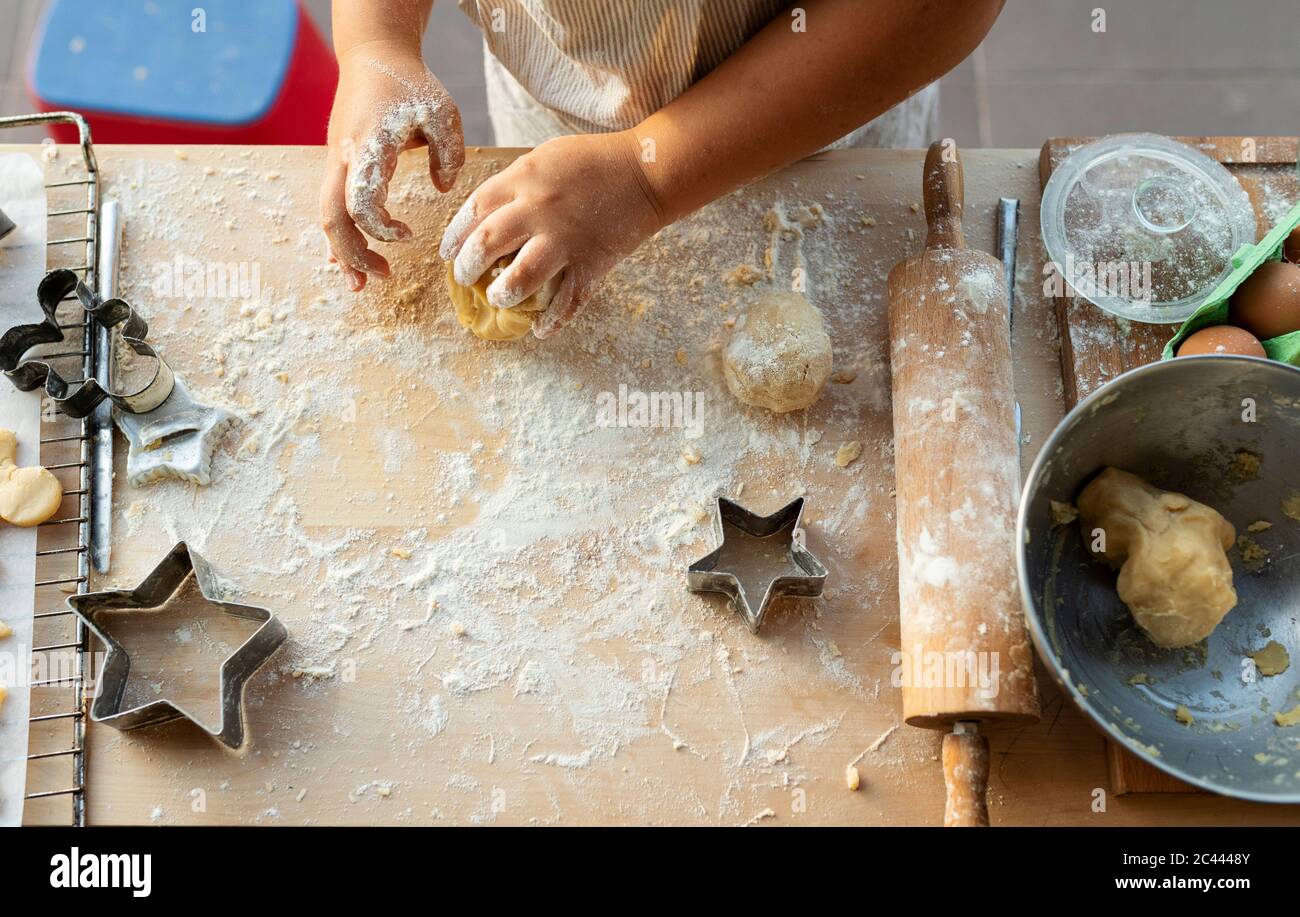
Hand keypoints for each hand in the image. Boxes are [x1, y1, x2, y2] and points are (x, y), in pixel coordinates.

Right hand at [320, 41, 464, 290]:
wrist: (373, 55)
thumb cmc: (410, 83)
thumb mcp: (442, 111)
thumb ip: (449, 153)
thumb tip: (442, 189)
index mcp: (368, 147)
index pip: (361, 201)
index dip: (381, 228)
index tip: (409, 236)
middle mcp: (343, 157)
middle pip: (332, 217)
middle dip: (353, 254)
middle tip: (381, 277)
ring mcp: (336, 161)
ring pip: (326, 215)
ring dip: (342, 252)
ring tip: (360, 284)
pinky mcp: (338, 164)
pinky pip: (332, 206)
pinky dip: (340, 235)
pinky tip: (348, 261)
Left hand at [438, 131, 663, 337]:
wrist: (647, 173)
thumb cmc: (593, 161)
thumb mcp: (544, 157)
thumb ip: (514, 184)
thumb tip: (485, 215)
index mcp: (524, 178)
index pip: (473, 209)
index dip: (453, 235)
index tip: (446, 252)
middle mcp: (539, 209)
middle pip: (486, 244)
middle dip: (467, 267)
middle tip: (465, 278)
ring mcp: (566, 240)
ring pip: (521, 278)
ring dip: (503, 294)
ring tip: (498, 298)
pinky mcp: (592, 263)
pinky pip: (568, 301)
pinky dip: (552, 322)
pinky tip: (539, 330)